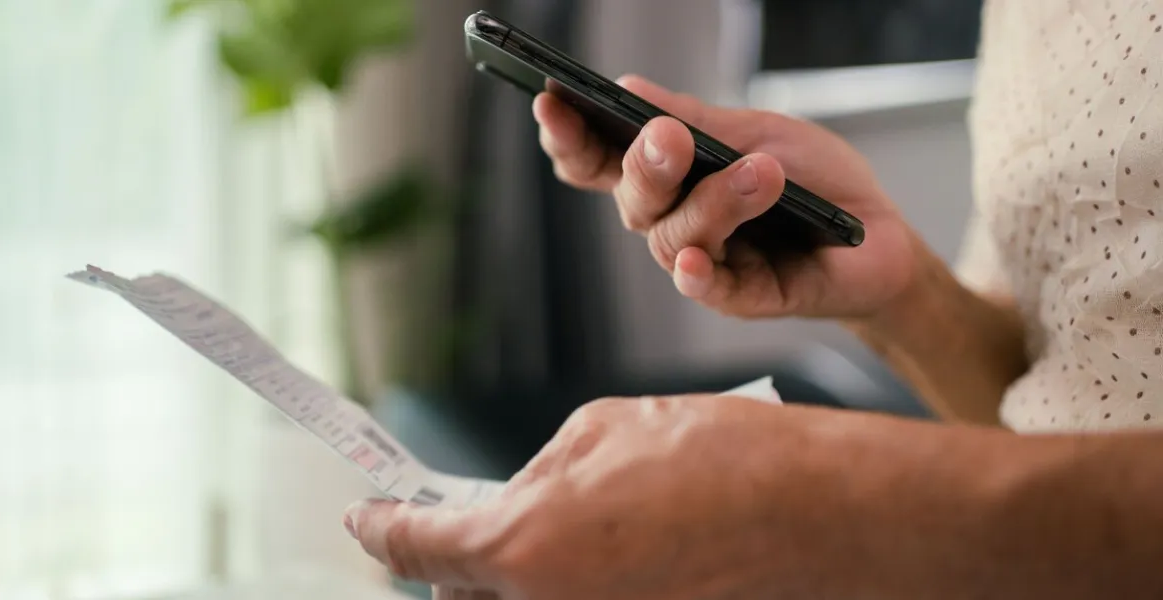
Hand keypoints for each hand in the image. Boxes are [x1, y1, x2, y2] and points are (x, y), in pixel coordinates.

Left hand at [342, 395, 1001, 599]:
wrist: (831, 518)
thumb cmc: (728, 461)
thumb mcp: (608, 429)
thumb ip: (540, 472)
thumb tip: (517, 497)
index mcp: (527, 547)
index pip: (418, 549)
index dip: (384, 531)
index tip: (370, 518)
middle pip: (462, 598)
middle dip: (451, 563)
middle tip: (462, 523)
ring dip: (515, 579)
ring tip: (558, 532)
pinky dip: (569, 587)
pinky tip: (605, 553)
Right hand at [533, 75, 919, 318]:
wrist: (881, 235)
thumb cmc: (815, 182)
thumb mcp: (758, 133)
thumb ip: (695, 119)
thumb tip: (626, 90)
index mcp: (671, 177)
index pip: (601, 162)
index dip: (569, 138)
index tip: (550, 103)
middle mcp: (676, 220)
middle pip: (633, 201)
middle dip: (646, 167)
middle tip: (670, 138)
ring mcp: (706, 262)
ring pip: (674, 239)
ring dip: (712, 204)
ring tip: (763, 174)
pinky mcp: (744, 298)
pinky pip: (708, 290)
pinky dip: (698, 276)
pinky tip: (698, 260)